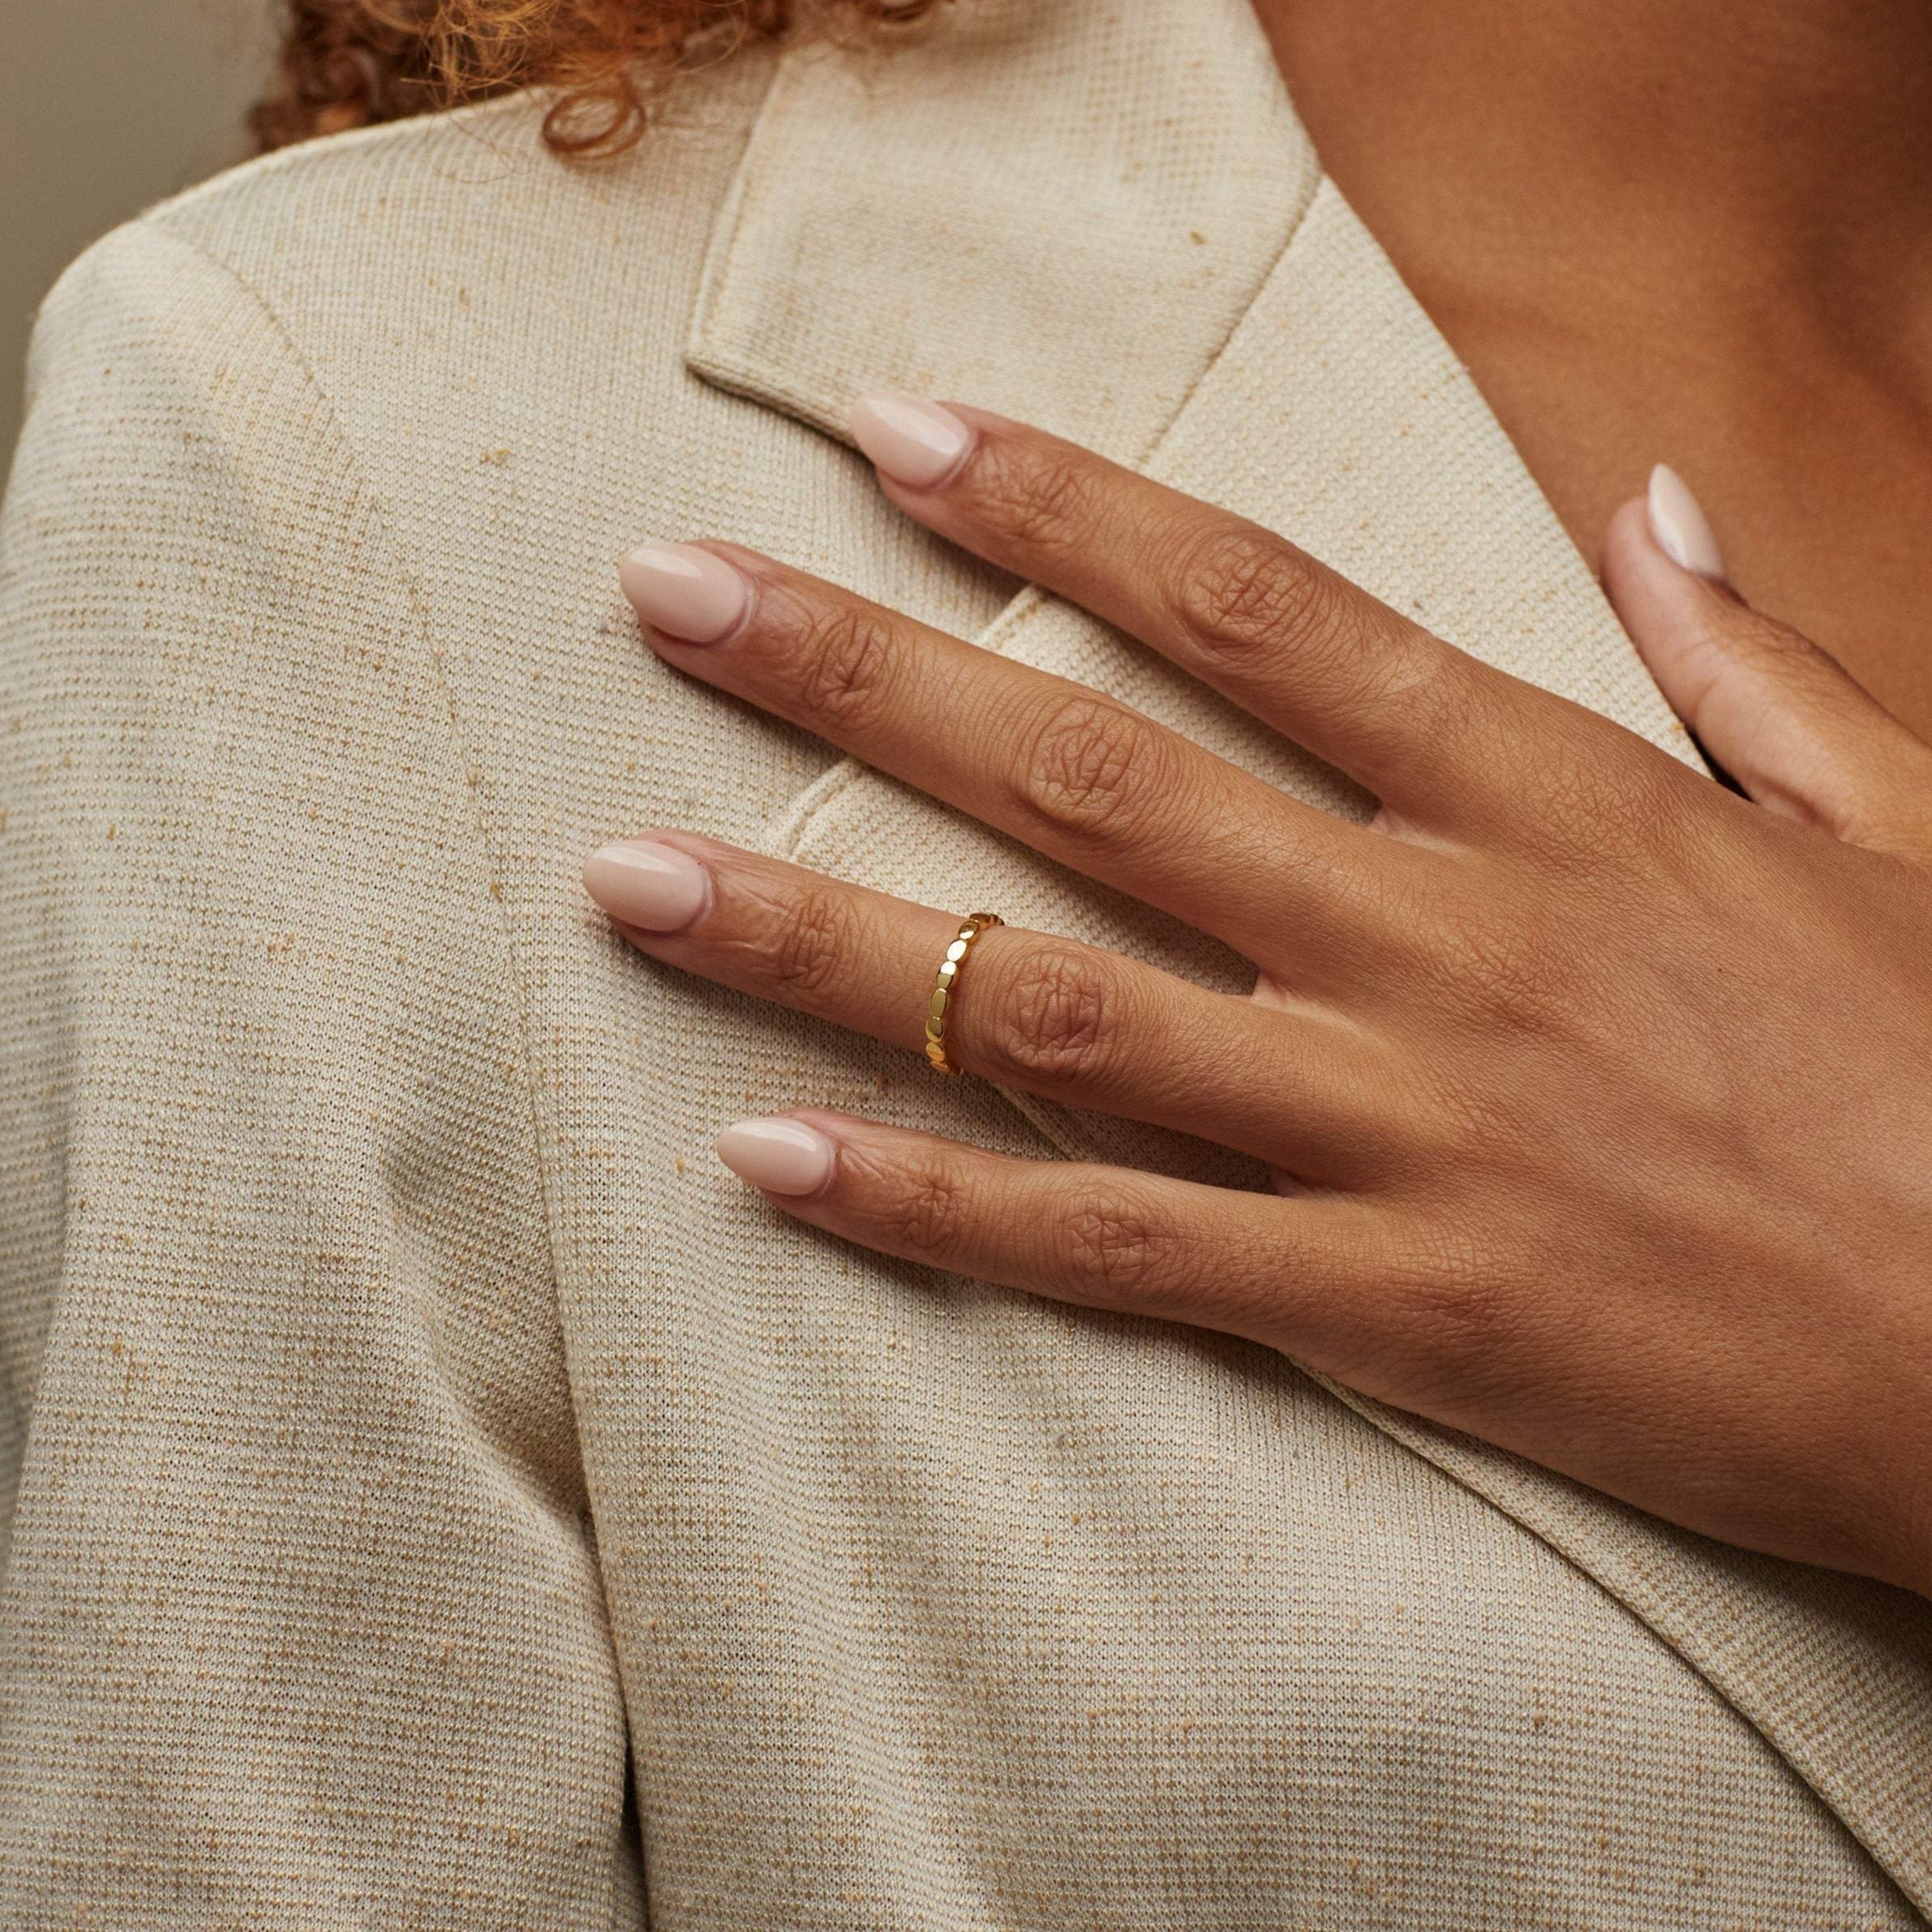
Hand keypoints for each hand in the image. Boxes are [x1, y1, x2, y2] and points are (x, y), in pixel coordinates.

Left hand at [584, 397, 1931, 1598]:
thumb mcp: (1894, 824)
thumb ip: (1751, 661)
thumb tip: (1660, 506)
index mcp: (1553, 801)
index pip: (1253, 610)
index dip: (1058, 510)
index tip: (896, 436)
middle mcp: (1441, 944)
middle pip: (1095, 781)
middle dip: (862, 674)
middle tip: (668, 596)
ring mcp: (1406, 1131)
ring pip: (1058, 1015)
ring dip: (827, 938)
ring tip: (632, 878)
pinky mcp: (1395, 1309)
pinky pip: (1114, 1250)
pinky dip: (933, 1209)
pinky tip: (766, 1158)